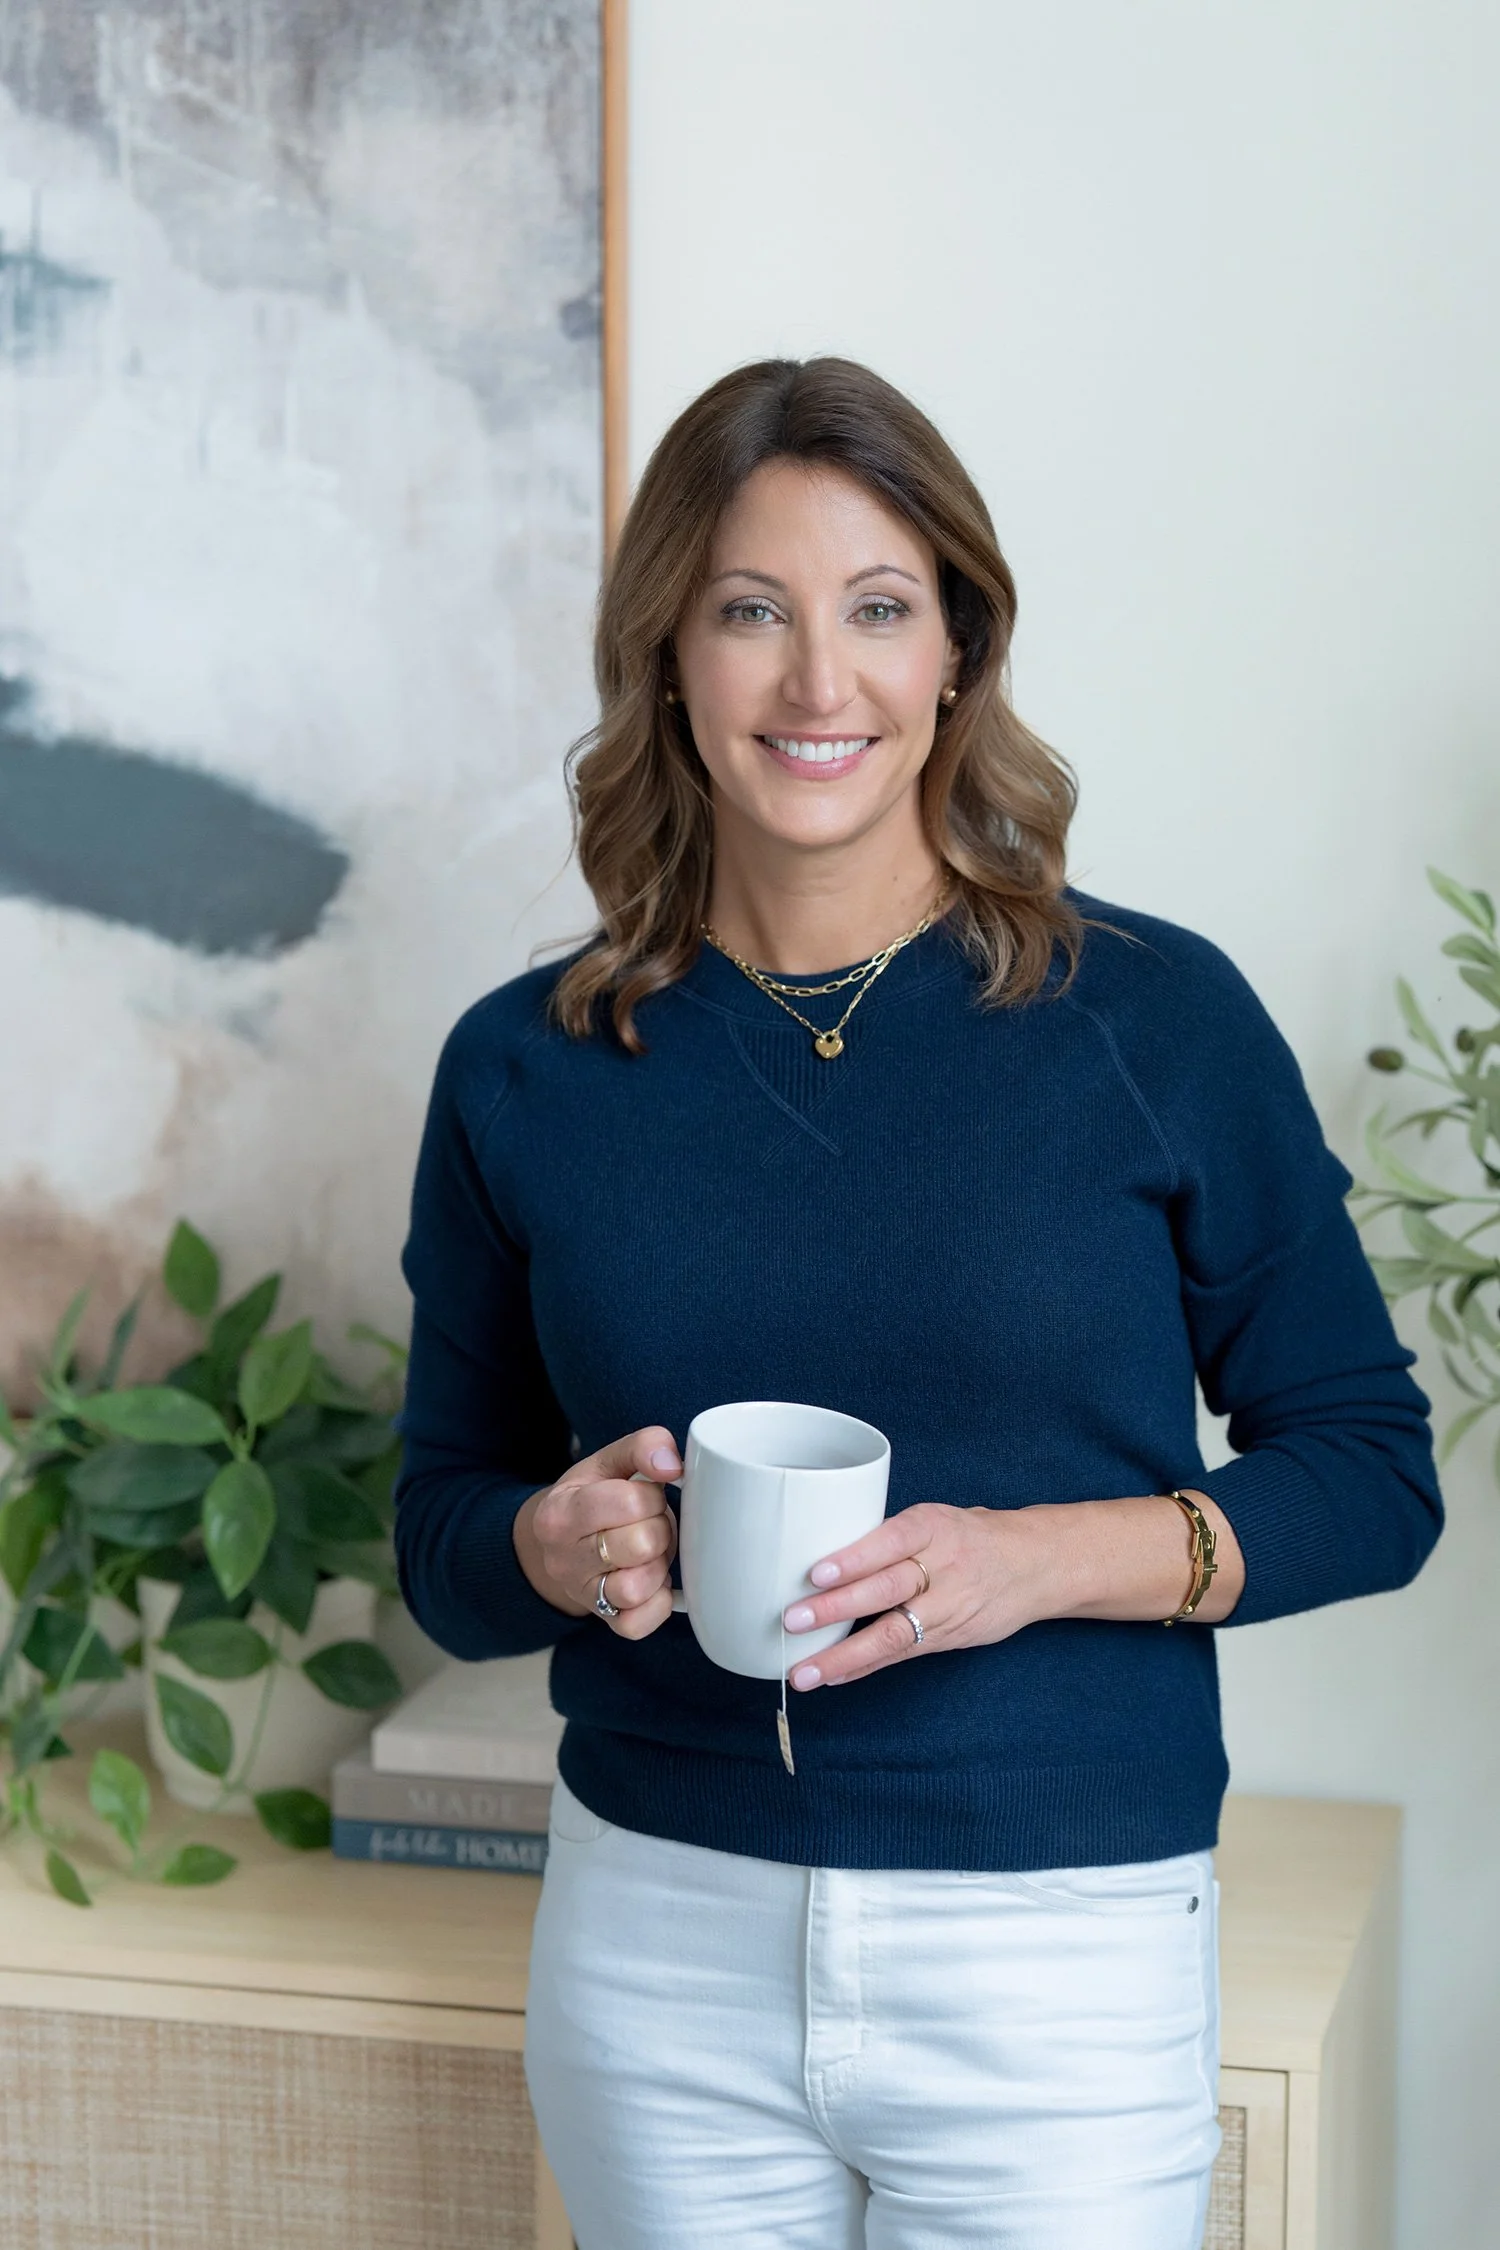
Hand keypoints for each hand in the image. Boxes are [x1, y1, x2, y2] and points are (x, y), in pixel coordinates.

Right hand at [514, 1427, 680, 1638]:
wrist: (563, 1543)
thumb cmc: (593, 1497)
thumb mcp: (608, 1461)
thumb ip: (643, 1447)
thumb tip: (673, 1465)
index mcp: (560, 1512)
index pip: (630, 1501)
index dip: (652, 1496)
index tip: (646, 1495)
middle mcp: (563, 1558)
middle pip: (641, 1544)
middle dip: (659, 1528)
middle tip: (651, 1523)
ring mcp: (582, 1594)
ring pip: (637, 1588)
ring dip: (658, 1565)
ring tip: (651, 1551)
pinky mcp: (604, 1620)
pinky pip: (639, 1623)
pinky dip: (657, 1602)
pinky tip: (654, 1580)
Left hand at [781, 1490, 1244, 1688]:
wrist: (1035, 1565)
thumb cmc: (967, 1537)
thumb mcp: (934, 1521)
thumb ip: (886, 1539)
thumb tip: (816, 1553)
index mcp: (934, 1526)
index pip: (891, 1540)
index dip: (855, 1557)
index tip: (816, 1572)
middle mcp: (943, 1567)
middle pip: (888, 1589)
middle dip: (838, 1608)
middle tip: (793, 1619)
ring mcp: (949, 1607)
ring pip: (893, 1633)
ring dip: (844, 1655)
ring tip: (804, 1671)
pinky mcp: (950, 1637)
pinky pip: (903, 1654)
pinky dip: (866, 1666)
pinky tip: (833, 1675)